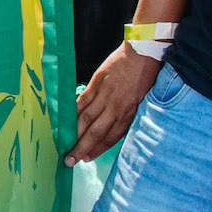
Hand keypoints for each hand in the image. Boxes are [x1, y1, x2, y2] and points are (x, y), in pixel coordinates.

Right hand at [66, 43, 157, 163]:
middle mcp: (115, 106)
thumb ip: (130, 115)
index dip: (98, 149)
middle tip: (69, 160)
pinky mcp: (96, 82)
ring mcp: (104, 94)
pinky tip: (65, 122)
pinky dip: (73, 113)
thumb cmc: (147, 75)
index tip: (87, 158)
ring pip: (85, 118)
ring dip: (73, 133)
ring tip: (64, 145)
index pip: (111, 136)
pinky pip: (82, 101)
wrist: (144, 51)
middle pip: (95, 131)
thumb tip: (116, 129)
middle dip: (81, 147)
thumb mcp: (145, 99)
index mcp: (129, 112)